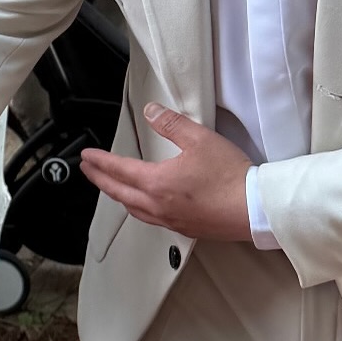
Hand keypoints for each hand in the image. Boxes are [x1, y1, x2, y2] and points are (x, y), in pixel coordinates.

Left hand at [79, 102, 252, 241]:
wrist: (255, 208)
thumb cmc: (231, 178)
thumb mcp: (200, 139)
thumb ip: (171, 123)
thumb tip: (151, 112)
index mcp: (157, 183)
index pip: (119, 170)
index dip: (100, 161)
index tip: (86, 156)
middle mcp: (158, 205)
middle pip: (118, 192)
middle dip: (99, 179)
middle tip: (88, 170)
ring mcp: (171, 220)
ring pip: (133, 209)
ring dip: (117, 196)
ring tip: (111, 187)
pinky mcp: (185, 228)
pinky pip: (150, 219)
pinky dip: (137, 209)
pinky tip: (144, 207)